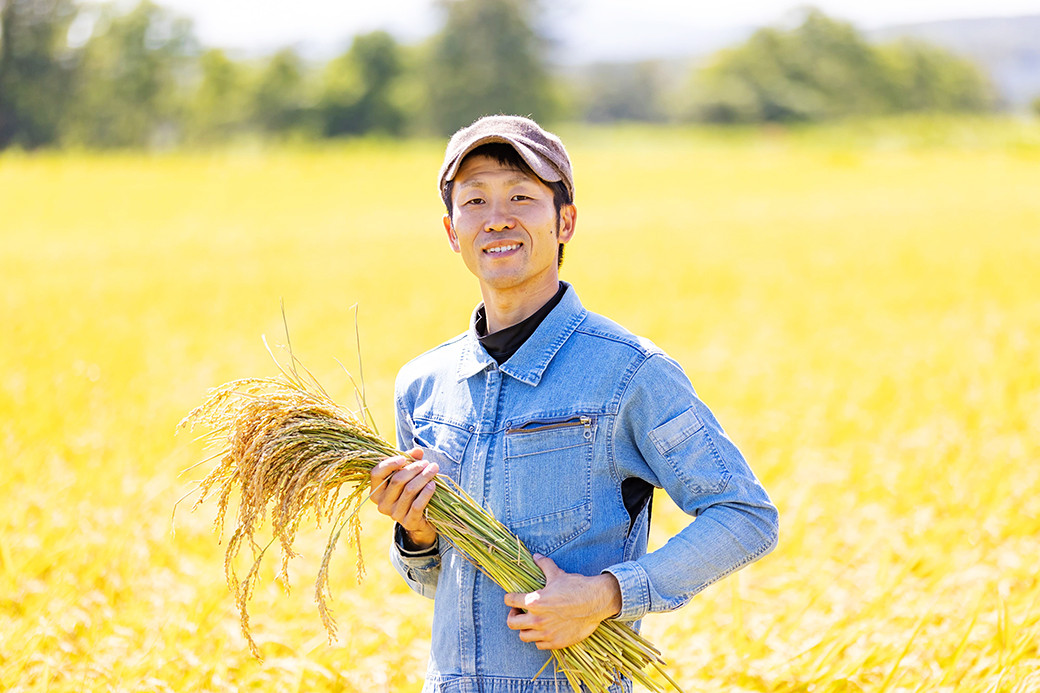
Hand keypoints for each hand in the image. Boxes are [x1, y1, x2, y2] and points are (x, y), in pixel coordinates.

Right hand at [369, 448, 438, 549]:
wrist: (420, 519)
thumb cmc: (410, 491)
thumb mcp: (408, 474)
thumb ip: (410, 460)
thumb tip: (417, 450)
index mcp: (376, 491)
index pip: (376, 473)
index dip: (389, 464)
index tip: (403, 458)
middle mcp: (382, 504)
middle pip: (397, 480)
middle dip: (414, 468)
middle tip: (427, 463)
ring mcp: (394, 514)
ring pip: (409, 490)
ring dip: (423, 477)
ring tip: (434, 469)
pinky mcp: (408, 522)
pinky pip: (417, 505)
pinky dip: (426, 493)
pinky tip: (433, 484)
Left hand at [503, 554, 622, 649]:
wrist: (596, 601)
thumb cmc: (576, 587)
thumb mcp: (557, 574)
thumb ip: (544, 565)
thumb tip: (536, 556)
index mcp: (534, 602)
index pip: (510, 601)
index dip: (509, 598)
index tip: (512, 598)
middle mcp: (537, 620)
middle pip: (511, 623)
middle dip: (513, 615)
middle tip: (520, 611)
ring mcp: (546, 633)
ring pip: (524, 636)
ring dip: (525, 628)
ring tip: (531, 622)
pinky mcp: (556, 642)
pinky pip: (538, 645)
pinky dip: (538, 638)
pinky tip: (544, 630)